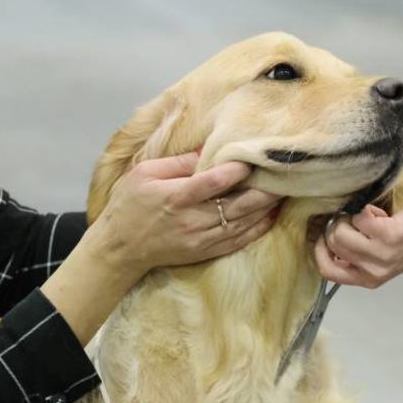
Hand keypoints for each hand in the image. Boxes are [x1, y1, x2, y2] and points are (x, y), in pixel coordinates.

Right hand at [90, 152, 281, 276]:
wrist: (119, 248)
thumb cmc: (129, 205)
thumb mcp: (144, 174)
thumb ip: (176, 162)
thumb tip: (205, 150)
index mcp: (175, 197)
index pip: (212, 183)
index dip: (235, 172)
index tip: (251, 159)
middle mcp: (191, 220)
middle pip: (236, 206)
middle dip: (262, 191)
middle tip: (282, 175)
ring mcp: (200, 239)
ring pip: (241, 224)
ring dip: (264, 209)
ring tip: (283, 192)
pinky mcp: (204, 252)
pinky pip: (237, 242)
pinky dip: (256, 229)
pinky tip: (270, 216)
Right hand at [312, 202, 402, 287]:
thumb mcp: (380, 259)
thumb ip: (356, 257)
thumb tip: (327, 242)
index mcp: (368, 279)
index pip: (328, 271)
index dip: (319, 251)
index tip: (324, 236)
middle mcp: (373, 271)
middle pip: (333, 244)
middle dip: (338, 226)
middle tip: (355, 222)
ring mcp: (380, 254)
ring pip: (341, 230)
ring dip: (351, 217)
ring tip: (369, 219)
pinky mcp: (387, 235)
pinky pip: (359, 217)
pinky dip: (366, 210)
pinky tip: (380, 214)